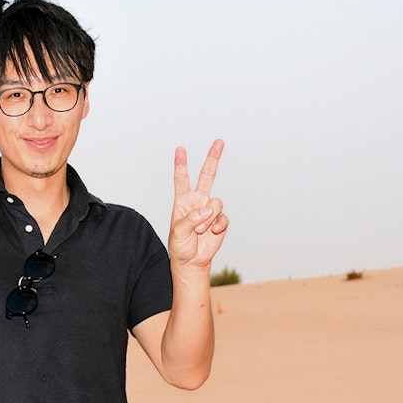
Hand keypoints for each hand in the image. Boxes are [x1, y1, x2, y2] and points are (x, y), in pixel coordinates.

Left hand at [169, 139, 227, 268]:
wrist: (192, 261)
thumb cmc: (180, 246)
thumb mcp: (178, 232)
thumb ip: (191, 219)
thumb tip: (207, 210)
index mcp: (183, 201)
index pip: (181, 179)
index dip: (181, 164)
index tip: (180, 149)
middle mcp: (197, 201)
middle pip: (207, 176)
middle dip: (213, 159)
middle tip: (219, 141)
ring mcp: (210, 210)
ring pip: (216, 203)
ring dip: (208, 218)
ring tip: (200, 230)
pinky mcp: (220, 221)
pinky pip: (223, 218)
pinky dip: (218, 225)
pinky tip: (212, 232)